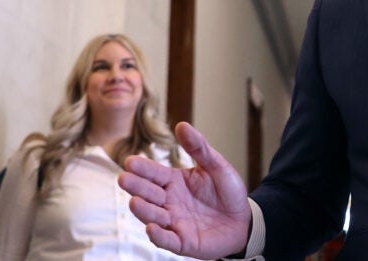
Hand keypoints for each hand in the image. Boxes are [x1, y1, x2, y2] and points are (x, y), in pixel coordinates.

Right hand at [118, 122, 251, 258]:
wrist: (244, 220)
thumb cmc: (227, 191)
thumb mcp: (216, 165)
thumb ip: (199, 148)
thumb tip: (182, 125)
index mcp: (174, 181)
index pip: (154, 173)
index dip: (142, 168)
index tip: (130, 161)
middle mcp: (169, 201)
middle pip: (149, 194)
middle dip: (136, 187)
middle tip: (124, 179)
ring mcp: (174, 222)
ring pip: (153, 216)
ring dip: (143, 210)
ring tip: (134, 202)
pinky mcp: (183, 242)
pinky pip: (167, 240)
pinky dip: (158, 235)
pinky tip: (151, 228)